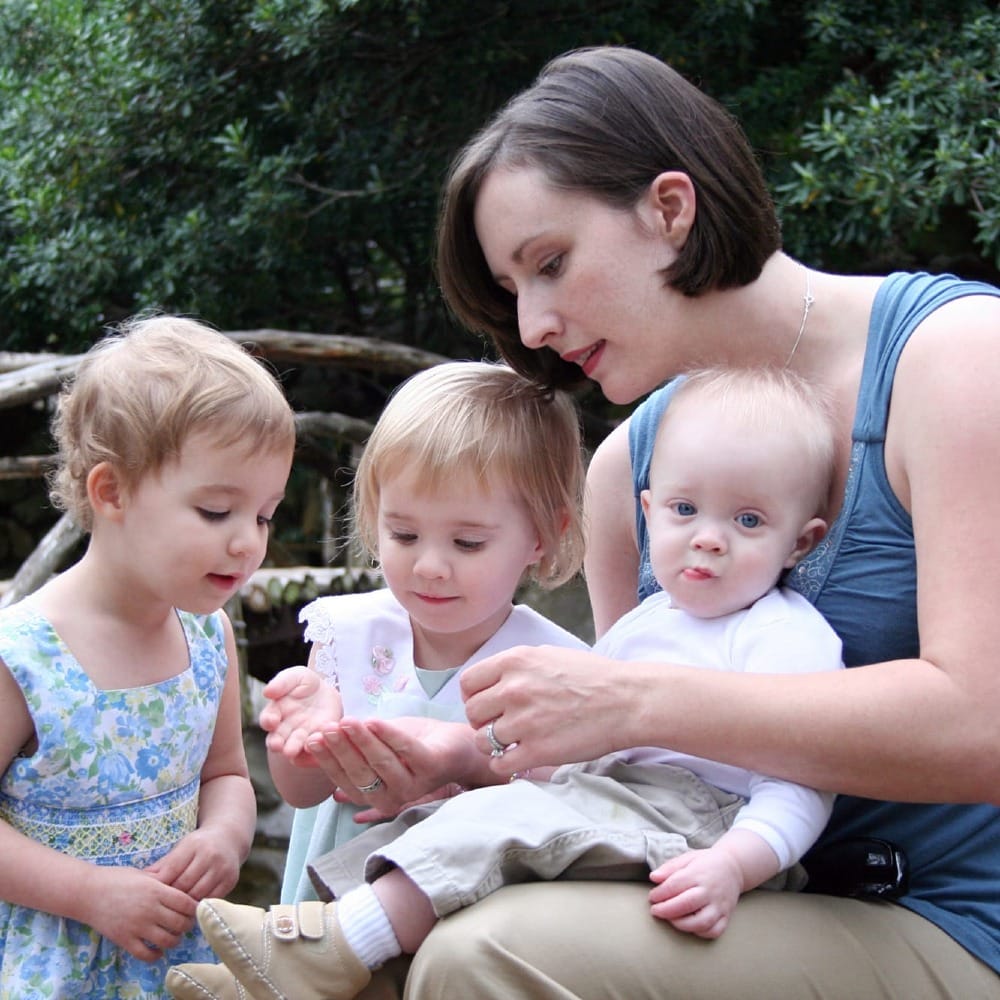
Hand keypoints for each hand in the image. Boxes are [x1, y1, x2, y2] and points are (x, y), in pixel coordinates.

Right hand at [78, 864, 196, 960]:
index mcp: (157, 890)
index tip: (196, 909)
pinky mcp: (125, 940)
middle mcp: (150, 909)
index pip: (186, 903)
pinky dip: (156, 955)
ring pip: (167, 940)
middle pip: (180, 923)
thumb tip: (184, 886)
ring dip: (175, 940)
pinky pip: (146, 954)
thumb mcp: (145, 874)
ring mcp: (137, 926)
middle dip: (188, 925)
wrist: (88, 892)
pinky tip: (158, 950)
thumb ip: (164, 881)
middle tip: (187, 923)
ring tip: (174, 936)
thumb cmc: (117, 878)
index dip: (195, 908)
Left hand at [146, 827, 241, 901]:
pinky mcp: (231, 880)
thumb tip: (141, 879)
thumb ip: (164, 864)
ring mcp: (222, 868)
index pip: (172, 869)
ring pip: (197, 894)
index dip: (160, 884)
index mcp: (194, 845)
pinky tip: (190, 909)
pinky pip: (211, 899)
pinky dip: (199, 905)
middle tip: (160, 907)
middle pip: (184, 884)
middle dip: (171, 896)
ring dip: (184, 904)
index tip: (150, 895)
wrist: (229, 838)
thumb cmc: (199, 845)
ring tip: (173, 911)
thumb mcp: (182, 847)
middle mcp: (210, 855)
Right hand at [260, 665, 340, 760]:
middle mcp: (285, 728)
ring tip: (291, 751)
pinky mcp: (318, 739)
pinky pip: (313, 749)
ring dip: (292, 750)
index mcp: (276, 712)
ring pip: (293, 747)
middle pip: (277, 739)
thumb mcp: (296, 676)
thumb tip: (267, 692)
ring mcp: (301, 736)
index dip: (268, 721)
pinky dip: (312, 751)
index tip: (271, 721)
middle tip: (277, 746)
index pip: (268, 719)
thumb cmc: (306, 683)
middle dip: (276, 743)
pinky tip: (314, 746)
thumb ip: (282, 682)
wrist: (328, 692)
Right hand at [307, 716, 479, 820]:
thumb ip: (341, 754)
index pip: (344, 779)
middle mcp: (393, 797)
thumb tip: (300, 755)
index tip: (312, 738)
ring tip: (348, 720)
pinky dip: (388, 734)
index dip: (327, 760)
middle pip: (360, 773)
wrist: (458, 744)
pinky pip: (406, 750)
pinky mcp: (432, 767)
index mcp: (375, 796)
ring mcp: (414, 785)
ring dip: (362, 740)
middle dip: (341, 749)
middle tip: (327, 727)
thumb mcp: (371, 747)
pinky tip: (374, 719)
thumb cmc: (411, 746)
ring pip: (381, 762)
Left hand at [461, 645, 627, 773]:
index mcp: (515, 661)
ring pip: (481, 740)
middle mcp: (514, 688)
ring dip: (493, 745)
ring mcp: (524, 721)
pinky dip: (505, 765)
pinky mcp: (537, 750)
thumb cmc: (592, 677)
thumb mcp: (548, 655)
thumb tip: (489, 682)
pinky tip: (519, 758)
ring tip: (513, 742)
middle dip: (483, 721)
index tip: (486, 705)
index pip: (468, 682)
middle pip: (472, 712)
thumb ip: (515, 667)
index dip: (473, 696)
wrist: (627, 700)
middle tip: (502, 725)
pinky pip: (499, 764)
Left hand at [647, 847, 743, 938]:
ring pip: (701, 922)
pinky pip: (714, 931)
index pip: (676, 885)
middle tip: (655, 910)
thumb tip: (653, 877)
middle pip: (686, 904)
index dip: (660, 893)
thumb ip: (669, 867)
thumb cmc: (706, 863)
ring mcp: (719, 905)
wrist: (734, 867)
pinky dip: (700, 933)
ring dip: (682, 924)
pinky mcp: (726, 916)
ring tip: (670, 919)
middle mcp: (710, 891)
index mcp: (698, 873)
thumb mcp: (687, 858)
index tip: (652, 897)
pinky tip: (689, 926)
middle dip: (666, 910)